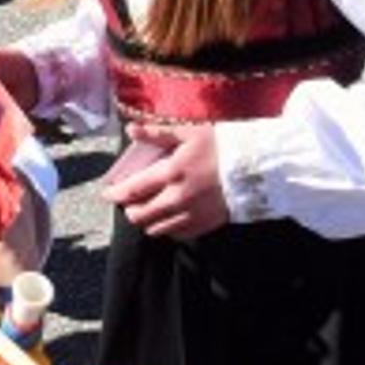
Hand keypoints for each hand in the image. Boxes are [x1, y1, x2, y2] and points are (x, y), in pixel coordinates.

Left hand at [105, 131, 236, 239]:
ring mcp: (191, 216)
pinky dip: (167, 227)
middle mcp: (177, 199)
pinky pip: (176, 234)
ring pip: (156, 229)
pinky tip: (169, 215)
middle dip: (129, 209)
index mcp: (171, 173)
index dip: (115, 194)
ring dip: (147, 220)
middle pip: (140, 215)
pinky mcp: (205, 226)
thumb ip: (158, 134)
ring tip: (148, 208)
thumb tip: (131, 129)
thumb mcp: (189, 132)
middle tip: (129, 201)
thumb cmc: (222, 146)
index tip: (107, 193)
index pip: (132, 190)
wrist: (257, 169)